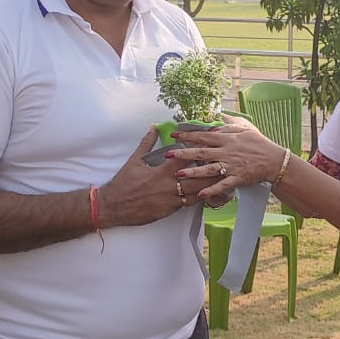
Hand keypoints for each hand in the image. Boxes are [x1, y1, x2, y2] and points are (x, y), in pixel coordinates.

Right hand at [98, 125, 231, 226]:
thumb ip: (147, 143)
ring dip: (209, 187)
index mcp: (161, 171)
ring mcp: (170, 200)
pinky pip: (188, 204)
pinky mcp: (169, 211)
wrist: (114, 207)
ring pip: (196, 193)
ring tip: (223, 181)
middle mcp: (169, 186)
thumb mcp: (134, 160)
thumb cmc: (123, 183)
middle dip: (212, 171)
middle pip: (198, 178)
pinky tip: (208, 195)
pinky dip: (198, 198)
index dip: (199, 150)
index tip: (210, 145)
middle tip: (225, 164)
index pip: (186, 158)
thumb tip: (154, 126)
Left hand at [166, 117, 283, 203]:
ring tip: (178, 175)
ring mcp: (231, 166)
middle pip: (201, 152)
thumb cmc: (259, 143)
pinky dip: (212, 190)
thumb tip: (217, 116)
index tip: (174, 136)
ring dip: (193, 172)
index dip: (188, 135)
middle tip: (168, 155)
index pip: (204, 136)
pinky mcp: (237, 178)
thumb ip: (229, 123)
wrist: (274, 160)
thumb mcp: (245, 127)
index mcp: (226, 139)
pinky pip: (222, 185)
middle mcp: (226, 152)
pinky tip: (201, 194)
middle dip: (183, 153)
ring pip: (209, 169)